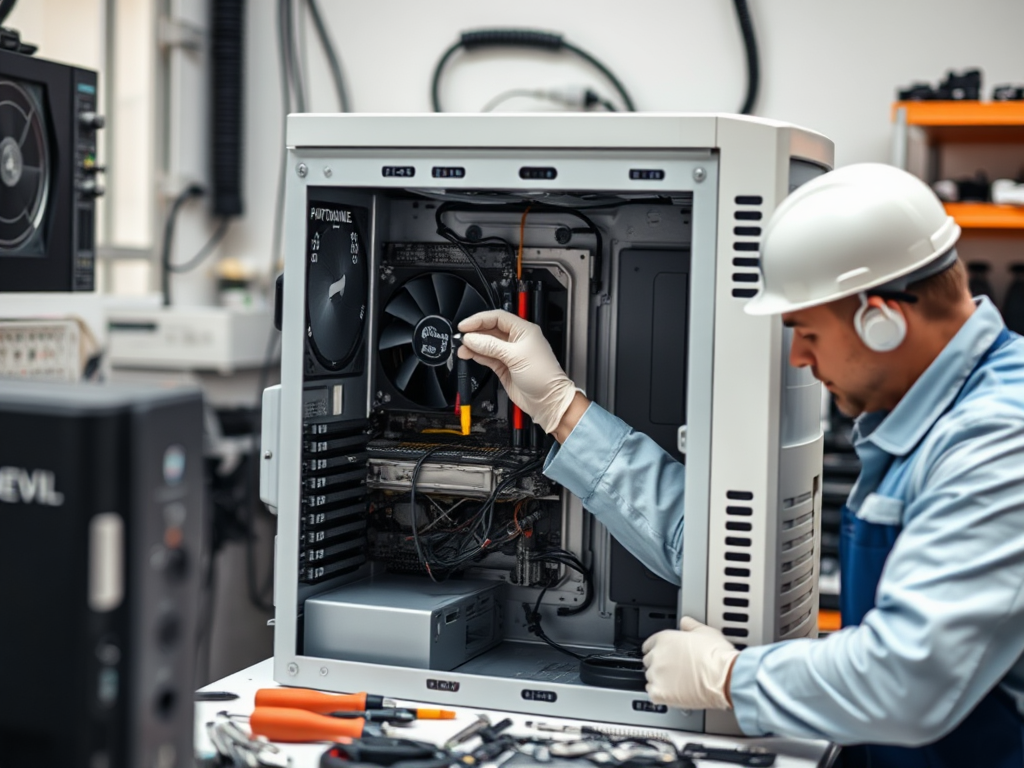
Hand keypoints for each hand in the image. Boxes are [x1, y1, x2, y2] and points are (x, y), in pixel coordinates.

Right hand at [457, 310, 577, 434]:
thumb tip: (472, 339)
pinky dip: (477, 355)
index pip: (498, 318)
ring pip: (487, 344)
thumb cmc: (543, 376)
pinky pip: (487, 357)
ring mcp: (509, 354)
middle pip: (490, 330)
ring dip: (474, 345)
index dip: (479, 319)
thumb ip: (491, 346)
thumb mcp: (516, 356)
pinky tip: (469, 354)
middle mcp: (516, 340)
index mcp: (524, 331)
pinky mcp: (504, 367)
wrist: (547, 401)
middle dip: (475, 332)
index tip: (465, 326)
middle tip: (461, 337)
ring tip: (462, 348)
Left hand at [642, 617, 739, 710]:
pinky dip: (660, 695)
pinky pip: (652, 694)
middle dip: (660, 666)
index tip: (665, 656)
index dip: (658, 651)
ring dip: (660, 680)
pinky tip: (672, 693)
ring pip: (651, 678)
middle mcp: (657, 656)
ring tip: (677, 683)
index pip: (649, 645)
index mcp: (664, 639)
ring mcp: (657, 675)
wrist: (724, 676)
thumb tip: (685, 622)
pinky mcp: (659, 693)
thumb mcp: (705, 631)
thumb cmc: (716, 656)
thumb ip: (690, 625)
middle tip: (675, 671)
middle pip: (649, 662)